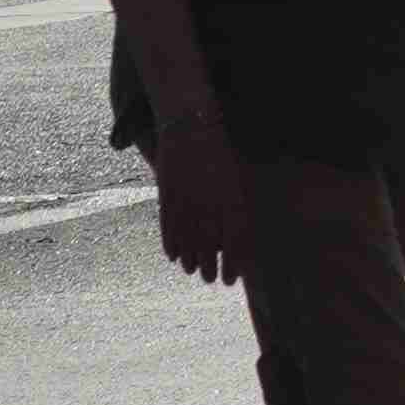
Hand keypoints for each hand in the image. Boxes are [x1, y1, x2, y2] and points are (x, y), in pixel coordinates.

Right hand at [144, 116, 248, 285]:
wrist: (190, 123)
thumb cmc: (217, 150)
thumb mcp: (233, 174)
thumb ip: (235, 203)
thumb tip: (237, 233)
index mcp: (232, 193)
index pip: (236, 236)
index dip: (234, 260)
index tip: (232, 279)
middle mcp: (211, 198)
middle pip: (211, 241)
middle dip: (212, 264)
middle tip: (211, 282)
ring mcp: (187, 195)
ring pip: (189, 236)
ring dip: (190, 258)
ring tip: (192, 272)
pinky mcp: (167, 191)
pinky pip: (169, 224)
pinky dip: (171, 241)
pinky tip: (173, 256)